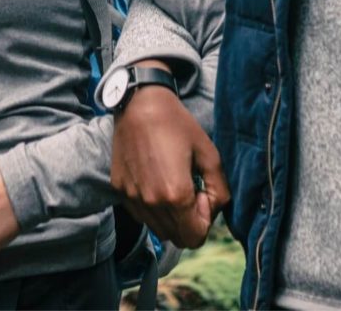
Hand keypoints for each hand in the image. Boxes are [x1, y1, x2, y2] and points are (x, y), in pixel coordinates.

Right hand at [111, 66, 229, 248]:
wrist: (139, 103)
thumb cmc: (177, 124)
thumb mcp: (209, 153)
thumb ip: (220, 190)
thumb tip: (212, 209)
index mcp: (176, 195)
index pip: (195, 238)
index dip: (205, 220)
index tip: (202, 192)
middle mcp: (151, 202)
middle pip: (177, 238)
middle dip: (189, 221)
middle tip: (190, 188)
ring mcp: (132, 197)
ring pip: (158, 229)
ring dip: (170, 215)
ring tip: (172, 182)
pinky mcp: (120, 190)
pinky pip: (142, 214)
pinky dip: (152, 207)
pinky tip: (155, 177)